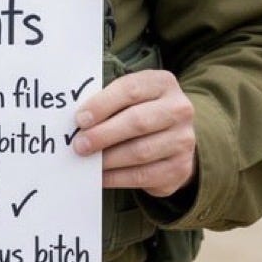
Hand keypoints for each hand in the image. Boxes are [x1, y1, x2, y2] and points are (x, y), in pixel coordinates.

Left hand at [73, 69, 195, 197]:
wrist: (174, 138)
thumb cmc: (140, 111)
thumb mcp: (129, 97)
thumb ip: (107, 102)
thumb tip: (78, 122)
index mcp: (163, 83)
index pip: (131, 90)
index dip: (102, 104)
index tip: (80, 119)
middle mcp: (179, 109)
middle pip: (137, 121)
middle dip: (103, 134)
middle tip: (79, 144)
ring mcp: (183, 140)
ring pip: (140, 151)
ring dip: (108, 159)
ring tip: (87, 161)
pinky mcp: (180, 168)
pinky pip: (143, 176)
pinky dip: (116, 177)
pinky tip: (100, 176)